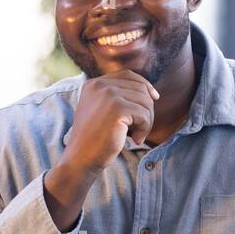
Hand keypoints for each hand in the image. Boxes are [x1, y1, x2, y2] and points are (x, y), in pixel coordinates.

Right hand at [44, 70, 159, 230]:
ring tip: (137, 135)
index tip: (154, 98)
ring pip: (145, 101)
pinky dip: (144, 129)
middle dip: (147, 109)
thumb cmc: (94, 140)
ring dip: (146, 121)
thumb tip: (151, 93)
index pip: (127, 75)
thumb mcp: (101, 111)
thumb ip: (117, 98)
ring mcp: (108, 95)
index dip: (144, 85)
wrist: (80, 159)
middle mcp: (100, 85)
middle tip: (141, 129)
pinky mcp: (117, 109)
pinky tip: (135, 140)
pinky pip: (144, 115)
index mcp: (94, 84)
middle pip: (139, 88)